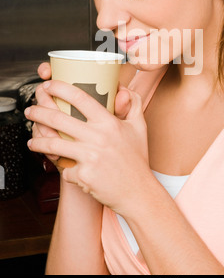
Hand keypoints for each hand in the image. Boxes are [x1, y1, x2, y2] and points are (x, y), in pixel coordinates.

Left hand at [26, 80, 148, 214]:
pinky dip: (62, 168)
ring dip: (37, 141)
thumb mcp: (140, 127)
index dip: (60, 88)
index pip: (80, 98)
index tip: (49, 85)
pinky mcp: (82, 175)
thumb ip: (133, 103)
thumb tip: (123, 89)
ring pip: (52, 144)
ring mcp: (89, 157)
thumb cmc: (137, 159)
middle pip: (58, 119)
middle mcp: (98, 137)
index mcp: (109, 123)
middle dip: (38, 112)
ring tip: (32, 140)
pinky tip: (62, 168)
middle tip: (30, 111)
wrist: (137, 192)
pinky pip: (64, 168)